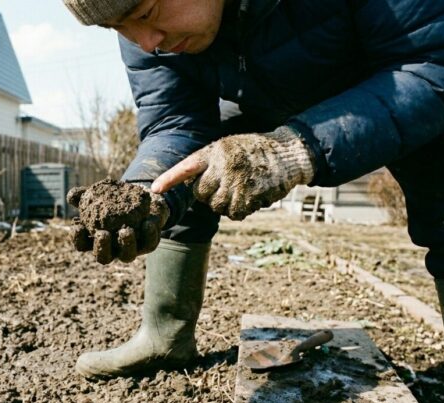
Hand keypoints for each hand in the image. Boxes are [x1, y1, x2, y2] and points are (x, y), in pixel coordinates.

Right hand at [67, 182, 168, 264]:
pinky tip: (147, 222)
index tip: (78, 225)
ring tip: (125, 230)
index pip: (82, 245)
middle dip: (102, 247)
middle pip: (103, 257)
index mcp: (96, 239)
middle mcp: (112, 249)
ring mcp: (130, 249)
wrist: (142, 200)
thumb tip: (72, 196)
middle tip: (103, 233)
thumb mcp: (100, 195)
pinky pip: (149, 243)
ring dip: (126, 244)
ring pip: (127, 256)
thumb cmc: (115, 200)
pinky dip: (149, 234)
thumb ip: (85, 195)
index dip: (78, 238)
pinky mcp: (148, 244)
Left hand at [151, 127, 314, 219]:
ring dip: (226, 204)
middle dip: (209, 195)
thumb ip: (210, 164)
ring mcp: (237, 180)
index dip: (170, 178)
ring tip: (240, 190)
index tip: (155, 189)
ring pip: (217, 206)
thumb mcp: (229, 148)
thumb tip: (192, 185)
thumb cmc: (255, 152)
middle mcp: (223, 165)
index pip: (187, 166)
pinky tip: (250, 197)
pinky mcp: (251, 194)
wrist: (289, 153)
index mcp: (215, 152)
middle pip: (200, 194)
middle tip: (225, 187)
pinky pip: (235, 213)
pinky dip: (240, 210)